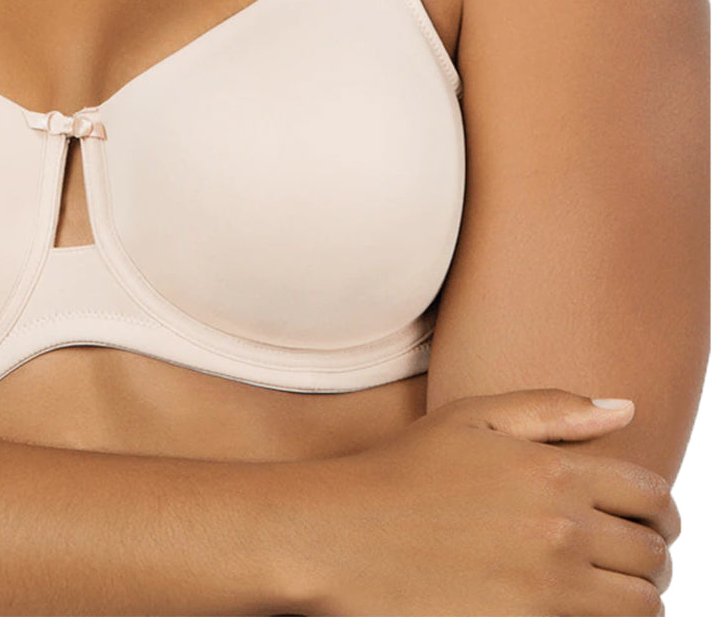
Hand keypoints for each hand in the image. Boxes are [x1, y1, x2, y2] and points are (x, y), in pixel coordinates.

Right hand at [291, 389, 678, 615]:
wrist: (345, 537)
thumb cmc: (404, 471)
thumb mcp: (470, 418)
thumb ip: (551, 408)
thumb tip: (627, 409)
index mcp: (552, 471)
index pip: (651, 494)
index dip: (660, 509)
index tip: (647, 518)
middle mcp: (561, 529)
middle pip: (653, 554)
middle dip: (653, 554)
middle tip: (631, 557)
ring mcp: (547, 589)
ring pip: (641, 606)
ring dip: (637, 597)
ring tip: (610, 589)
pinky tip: (576, 608)